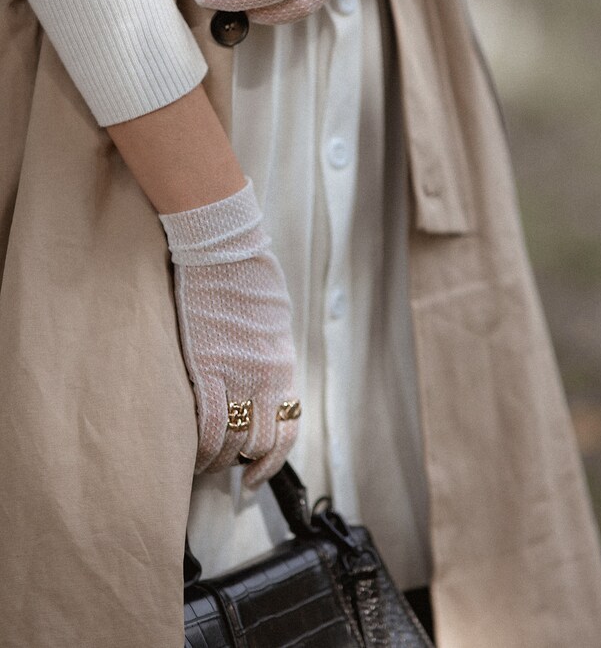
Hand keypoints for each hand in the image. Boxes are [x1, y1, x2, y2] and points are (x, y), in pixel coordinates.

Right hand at [159, 179, 298, 480]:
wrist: (225, 247)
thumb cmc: (248, 274)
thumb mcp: (273, 319)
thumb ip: (269, 352)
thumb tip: (262, 375)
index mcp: (283, 363)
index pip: (288, 428)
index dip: (273, 461)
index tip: (256, 476)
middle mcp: (267, 375)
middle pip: (260, 442)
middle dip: (242, 464)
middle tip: (222, 470)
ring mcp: (238, 373)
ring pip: (233, 441)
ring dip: (217, 460)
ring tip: (202, 464)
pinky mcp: (206, 365)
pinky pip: (207, 425)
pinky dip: (199, 449)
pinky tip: (190, 455)